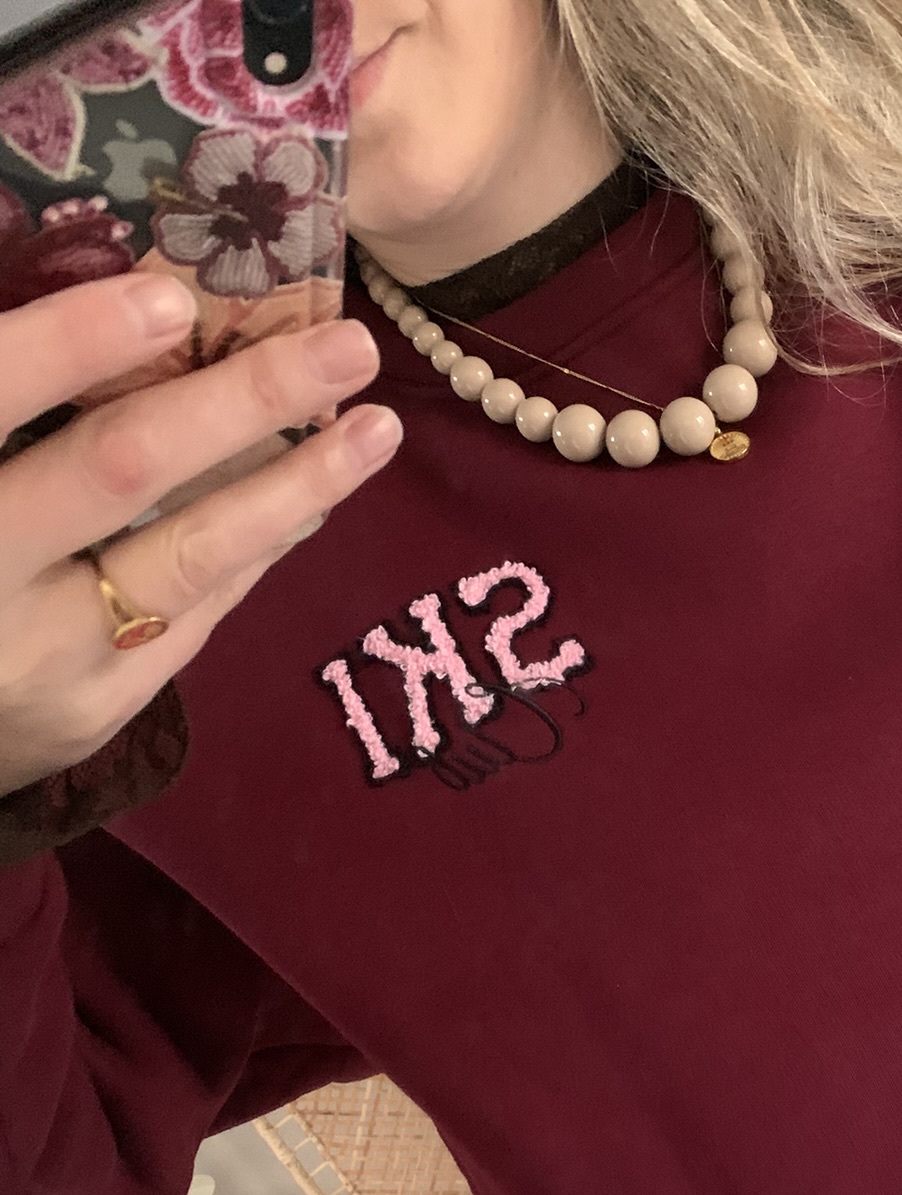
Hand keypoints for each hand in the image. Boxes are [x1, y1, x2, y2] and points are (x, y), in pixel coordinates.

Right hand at [0, 270, 400, 798]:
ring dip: (296, 485)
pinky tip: (317, 490)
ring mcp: (46, 656)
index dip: (69, 346)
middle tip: (344, 345)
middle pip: (121, 472)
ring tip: (377, 427)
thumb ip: (3, 399)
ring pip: (189, 556)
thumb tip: (124, 292)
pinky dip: (260, 540)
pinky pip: (200, 608)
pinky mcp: (100, 709)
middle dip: (242, 400)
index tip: (169, 298)